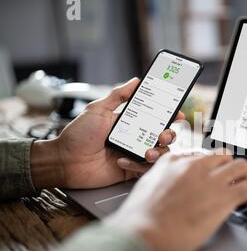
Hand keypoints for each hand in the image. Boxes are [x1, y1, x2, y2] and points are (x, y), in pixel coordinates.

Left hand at [31, 78, 182, 189]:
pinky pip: (146, 169)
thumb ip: (118, 95)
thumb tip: (135, 80)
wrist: (65, 161)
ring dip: (158, 151)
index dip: (169, 115)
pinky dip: (138, 165)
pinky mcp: (130, 169)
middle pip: (163, 135)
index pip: (155, 117)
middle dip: (169, 134)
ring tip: (147, 152)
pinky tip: (122, 161)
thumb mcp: (97, 109)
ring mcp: (133, 153)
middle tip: (163, 134)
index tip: (178, 113)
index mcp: (129, 122)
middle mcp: (134, 137)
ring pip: (159, 153)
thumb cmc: (77, 135)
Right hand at [104, 151, 246, 250]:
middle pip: (224, 156)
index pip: (201, 156)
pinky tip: (245, 202)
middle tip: (228, 183)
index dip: (209, 169)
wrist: (144, 234)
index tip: (211, 177)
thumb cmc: (140, 219)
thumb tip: (170, 183)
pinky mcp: (224, 198)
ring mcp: (211, 180)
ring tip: (240, 190)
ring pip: (242, 166)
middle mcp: (195, 166)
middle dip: (228, 169)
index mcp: (174, 162)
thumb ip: (161, 179)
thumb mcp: (146, 187)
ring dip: (243, 178)